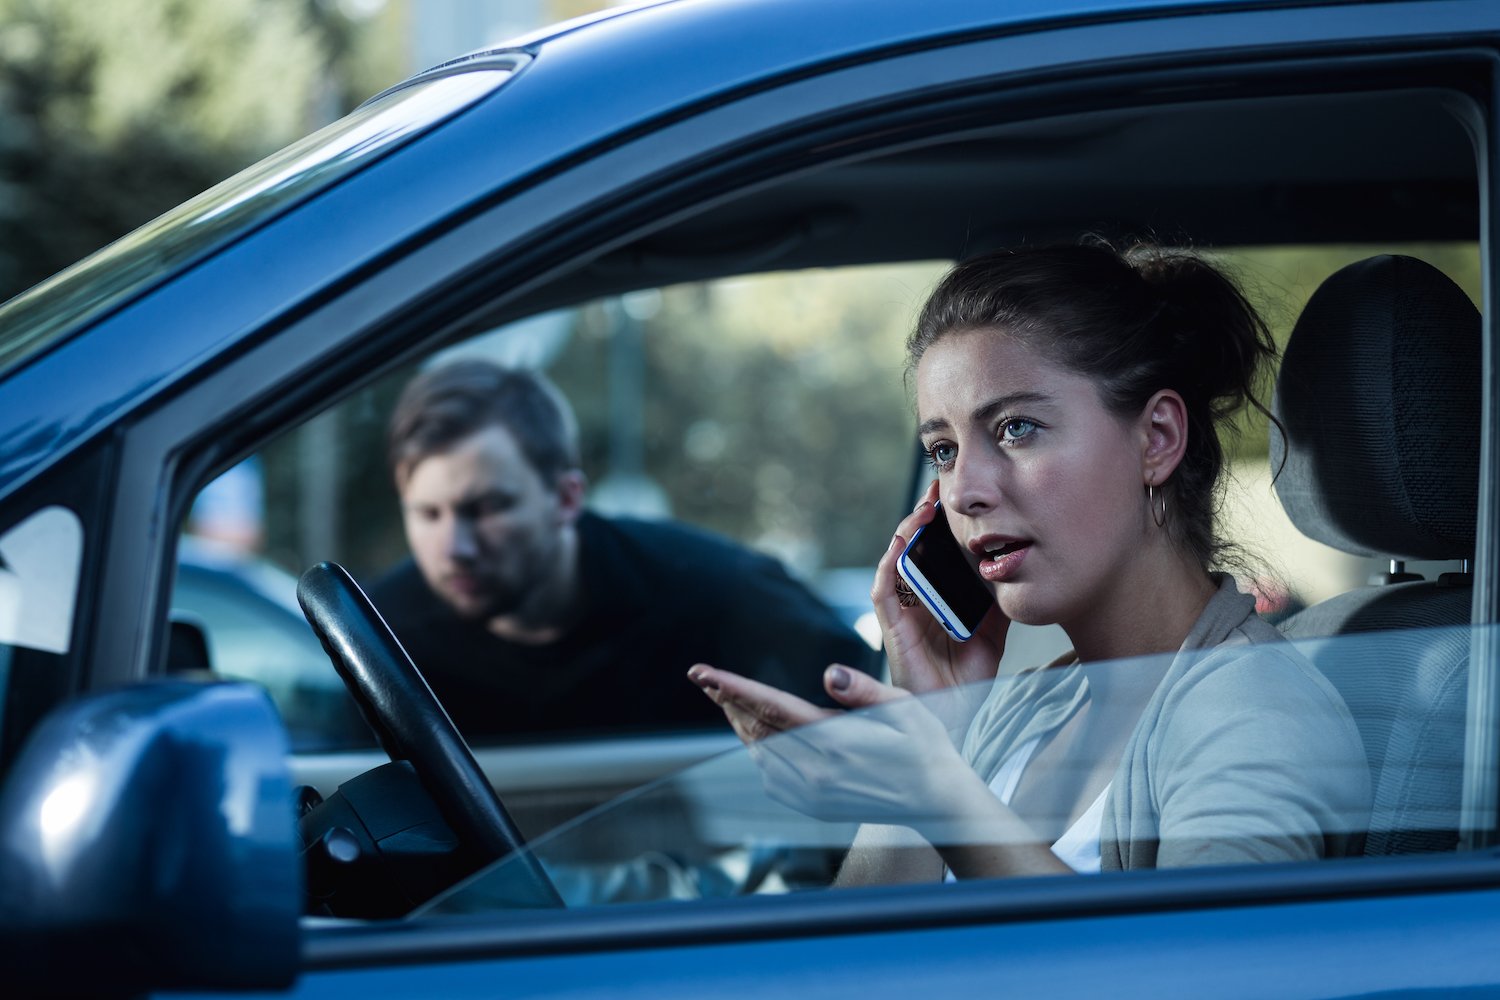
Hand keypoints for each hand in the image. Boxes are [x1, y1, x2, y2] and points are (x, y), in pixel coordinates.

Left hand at [689, 662, 975, 826]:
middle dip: (727, 700)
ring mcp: (813, 794)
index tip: (701, 673)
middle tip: (704, 678)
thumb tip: (829, 673)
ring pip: (759, 752)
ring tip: (730, 700)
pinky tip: (759, 734)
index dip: (732, 687)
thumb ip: (863, 690)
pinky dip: (758, 751)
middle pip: (756, 728)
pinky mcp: (814, 807)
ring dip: (741, 724)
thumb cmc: (925, 747)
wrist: (937, 803)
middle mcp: (818, 772)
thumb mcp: (904, 709)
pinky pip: (772, 776)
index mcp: (836, 741)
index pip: (770, 706)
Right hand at [874, 481, 1008, 724]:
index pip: (933, 550)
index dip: (940, 522)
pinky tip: (902, 541)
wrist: (958, 713)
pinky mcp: (891, 626)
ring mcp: (901, 610)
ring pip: (896, 560)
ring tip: (925, 506)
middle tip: (938, 486)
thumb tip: (1017, 565)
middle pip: (913, 547)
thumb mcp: (994, 627)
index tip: (954, 495)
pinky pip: (884, 588)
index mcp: (936, 596)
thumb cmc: (969, 675)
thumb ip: (998, 599)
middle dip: (923, 515)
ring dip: (907, 531)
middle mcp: (915, 598)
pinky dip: (891, 562)